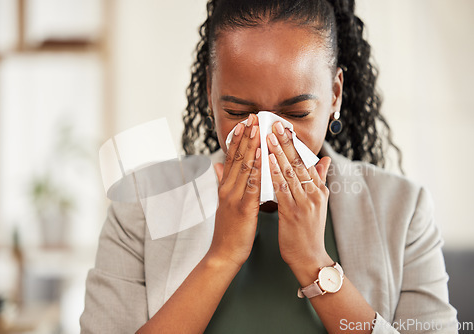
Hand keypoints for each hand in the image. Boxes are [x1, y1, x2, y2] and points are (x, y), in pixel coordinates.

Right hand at [208, 114, 260, 267]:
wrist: (224, 254)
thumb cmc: (229, 229)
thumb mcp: (223, 203)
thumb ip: (221, 181)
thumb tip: (216, 165)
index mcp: (225, 186)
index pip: (231, 157)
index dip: (238, 138)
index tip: (244, 121)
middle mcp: (227, 188)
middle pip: (237, 157)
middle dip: (246, 136)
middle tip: (253, 117)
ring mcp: (234, 197)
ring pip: (244, 166)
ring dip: (251, 146)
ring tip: (257, 128)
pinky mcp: (243, 208)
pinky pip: (252, 184)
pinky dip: (257, 168)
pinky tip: (262, 155)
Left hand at [266, 121, 331, 280]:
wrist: (310, 258)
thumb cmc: (309, 230)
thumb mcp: (318, 203)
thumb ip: (319, 180)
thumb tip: (324, 160)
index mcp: (319, 190)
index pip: (306, 161)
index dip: (294, 143)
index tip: (284, 127)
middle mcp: (314, 194)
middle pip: (299, 162)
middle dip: (286, 142)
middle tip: (275, 124)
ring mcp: (304, 203)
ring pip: (290, 173)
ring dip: (278, 153)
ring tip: (269, 137)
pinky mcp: (293, 213)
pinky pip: (282, 189)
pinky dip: (274, 174)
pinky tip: (267, 162)